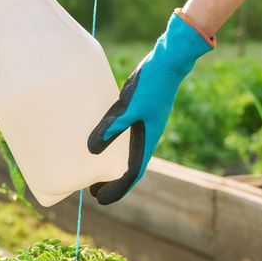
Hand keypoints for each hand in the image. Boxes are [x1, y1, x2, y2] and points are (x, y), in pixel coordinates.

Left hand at [86, 10, 213, 204]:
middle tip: (93, 191)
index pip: (132, 173)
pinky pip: (128, 138)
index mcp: (147, 139)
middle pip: (131, 167)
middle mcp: (147, 136)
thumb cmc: (150, 85)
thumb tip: (92, 151)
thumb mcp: (127, 107)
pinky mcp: (141, 114)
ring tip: (97, 173)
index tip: (99, 198)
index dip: (117, 188)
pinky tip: (105, 141)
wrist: (169, 62)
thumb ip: (111, 128)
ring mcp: (145, 125)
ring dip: (115, 166)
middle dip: (113, 182)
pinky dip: (117, 146)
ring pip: (130, 153)